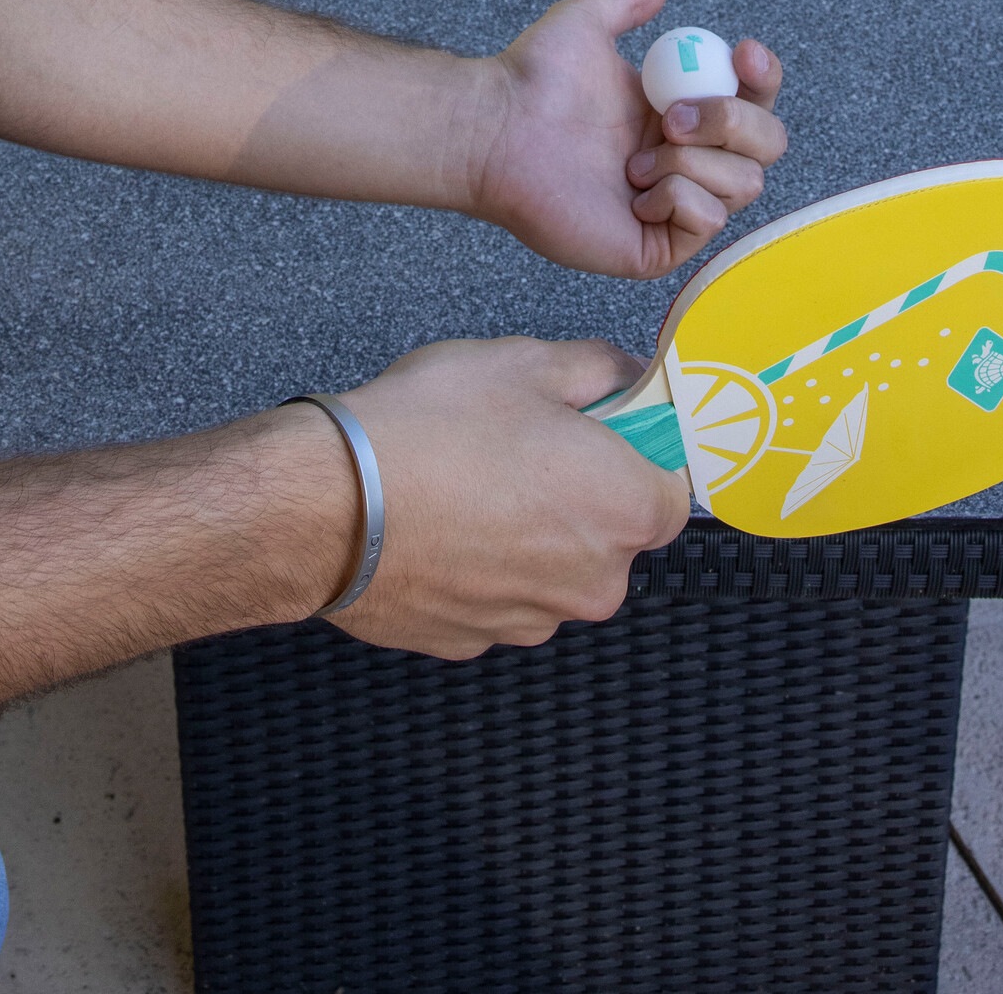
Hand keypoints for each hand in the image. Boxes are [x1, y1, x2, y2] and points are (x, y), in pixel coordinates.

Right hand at [319, 335, 687, 659]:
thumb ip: (596, 368)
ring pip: (551, 569)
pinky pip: (496, 596)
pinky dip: (477, 565)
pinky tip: (436, 523)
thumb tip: (623, 375)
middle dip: (577, 493)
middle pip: (610, 534)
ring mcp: (531, 622)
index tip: (600, 430)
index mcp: (622, 509)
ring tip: (465, 482)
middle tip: (519, 444)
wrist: (332, 505)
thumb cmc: (431, 431)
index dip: (636, 454)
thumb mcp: (522, 361)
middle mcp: (592, 582)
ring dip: (525, 533)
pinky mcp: (474, 641)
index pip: (671, 491)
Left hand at [463, 0, 785, 279]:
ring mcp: (675, 205)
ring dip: (692, 161)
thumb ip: (625, 1)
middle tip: (673, 114)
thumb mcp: (584, 23)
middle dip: (733, 122)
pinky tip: (632, 191)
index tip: (743, 51)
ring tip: (632, 159)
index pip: (755, 102)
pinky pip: (708, 222)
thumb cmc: (533, 79)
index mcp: (682, 112)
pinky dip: (678, 198)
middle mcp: (687, 159)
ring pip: (743, 185)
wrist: (497, 129)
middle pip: (766, 145)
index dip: (763, 79)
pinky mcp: (657, 245)